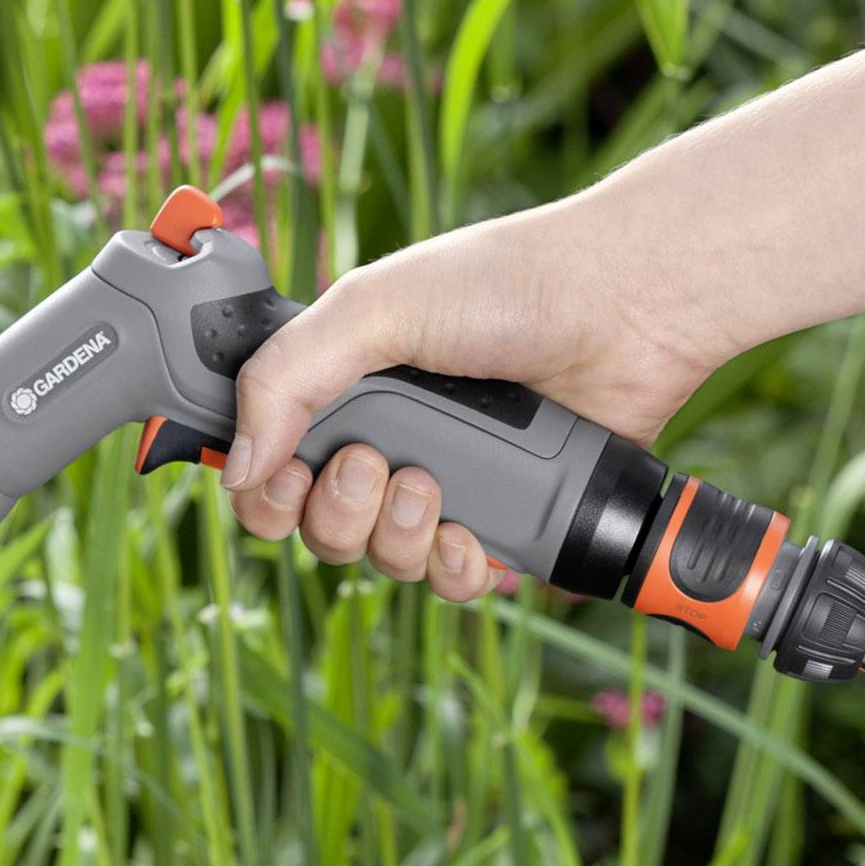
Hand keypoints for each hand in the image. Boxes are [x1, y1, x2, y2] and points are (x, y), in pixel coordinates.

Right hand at [218, 202, 730, 600]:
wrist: (627, 306)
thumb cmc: (506, 283)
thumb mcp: (371, 308)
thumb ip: (286, 378)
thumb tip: (237, 465)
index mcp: (344, 390)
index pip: (268, 467)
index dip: (263, 490)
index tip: (281, 478)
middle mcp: (389, 442)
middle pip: (317, 529)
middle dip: (335, 512)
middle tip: (371, 465)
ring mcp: (448, 485)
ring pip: (382, 561)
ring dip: (396, 537)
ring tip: (434, 487)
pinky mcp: (506, 522)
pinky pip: (454, 582)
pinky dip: (456, 570)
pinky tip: (472, 537)